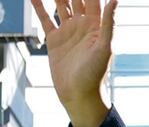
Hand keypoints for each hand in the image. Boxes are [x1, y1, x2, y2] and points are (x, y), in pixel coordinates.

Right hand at [30, 0, 114, 126]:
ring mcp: (68, 31)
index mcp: (97, 25)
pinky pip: (45, 17)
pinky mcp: (54, 39)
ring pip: (60, 3)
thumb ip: (109, 22)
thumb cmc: (96, 76)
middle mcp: (83, 25)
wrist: (79, 96)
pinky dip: (38, 5)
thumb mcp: (105, 47)